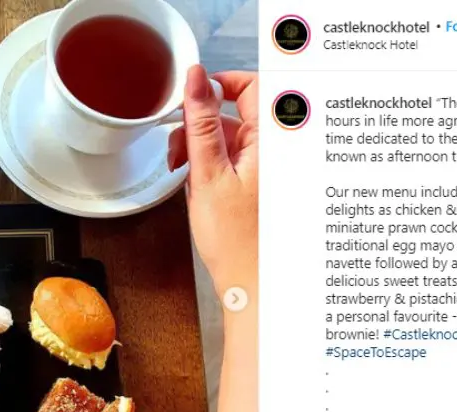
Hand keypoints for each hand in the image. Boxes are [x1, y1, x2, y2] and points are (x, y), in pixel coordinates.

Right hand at [168, 66, 258, 298]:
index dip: (218, 86)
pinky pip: (235, 159)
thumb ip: (200, 124)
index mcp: (273, 142)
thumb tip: (195, 80)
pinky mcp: (261, 183)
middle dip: (201, 125)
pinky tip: (199, 185)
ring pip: (231, 137)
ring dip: (203, 148)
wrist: (252, 285)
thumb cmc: (239, 243)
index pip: (252, 85)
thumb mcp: (209, 176)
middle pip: (236, 112)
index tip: (191, 99)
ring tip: (185, 174)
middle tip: (180, 149)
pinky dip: (212, 165)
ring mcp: (269, 168)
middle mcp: (277, 151)